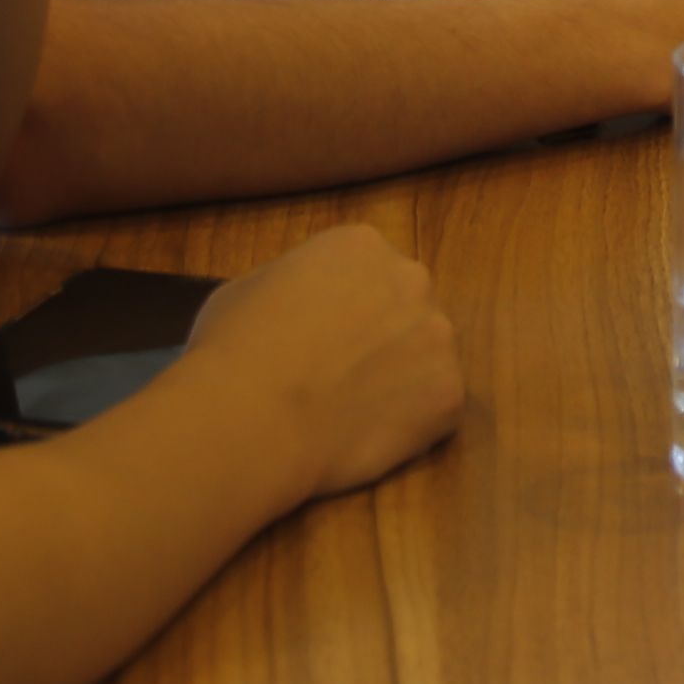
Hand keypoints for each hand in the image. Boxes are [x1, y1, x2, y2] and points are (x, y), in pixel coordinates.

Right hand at [180, 222, 466, 497]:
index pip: (368, 271)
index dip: (345, 309)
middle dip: (382, 338)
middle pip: (406, 307)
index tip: (324, 337)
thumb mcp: (246, 290)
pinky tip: (368, 437)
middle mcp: (412, 278)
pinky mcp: (450, 393)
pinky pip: (435, 410)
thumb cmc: (232, 350)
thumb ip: (291, 285)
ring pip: (427, 357)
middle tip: (342, 375)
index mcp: (360, 245)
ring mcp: (438, 336)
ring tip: (352, 411)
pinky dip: (411, 427)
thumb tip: (299, 304)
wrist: (251, 419)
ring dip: (401, 379)